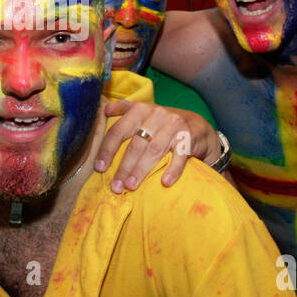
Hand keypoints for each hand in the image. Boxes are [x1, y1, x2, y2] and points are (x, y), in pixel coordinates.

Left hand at [95, 100, 217, 191]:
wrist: (197, 125)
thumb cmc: (164, 123)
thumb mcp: (145, 112)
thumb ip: (125, 109)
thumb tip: (104, 110)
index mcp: (141, 110)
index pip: (119, 130)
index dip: (108, 150)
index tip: (100, 168)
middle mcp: (157, 115)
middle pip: (136, 144)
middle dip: (124, 167)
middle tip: (116, 186)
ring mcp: (174, 126)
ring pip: (154, 151)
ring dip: (141, 170)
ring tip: (131, 186)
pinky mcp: (188, 138)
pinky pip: (179, 156)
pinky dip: (172, 170)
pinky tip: (165, 182)